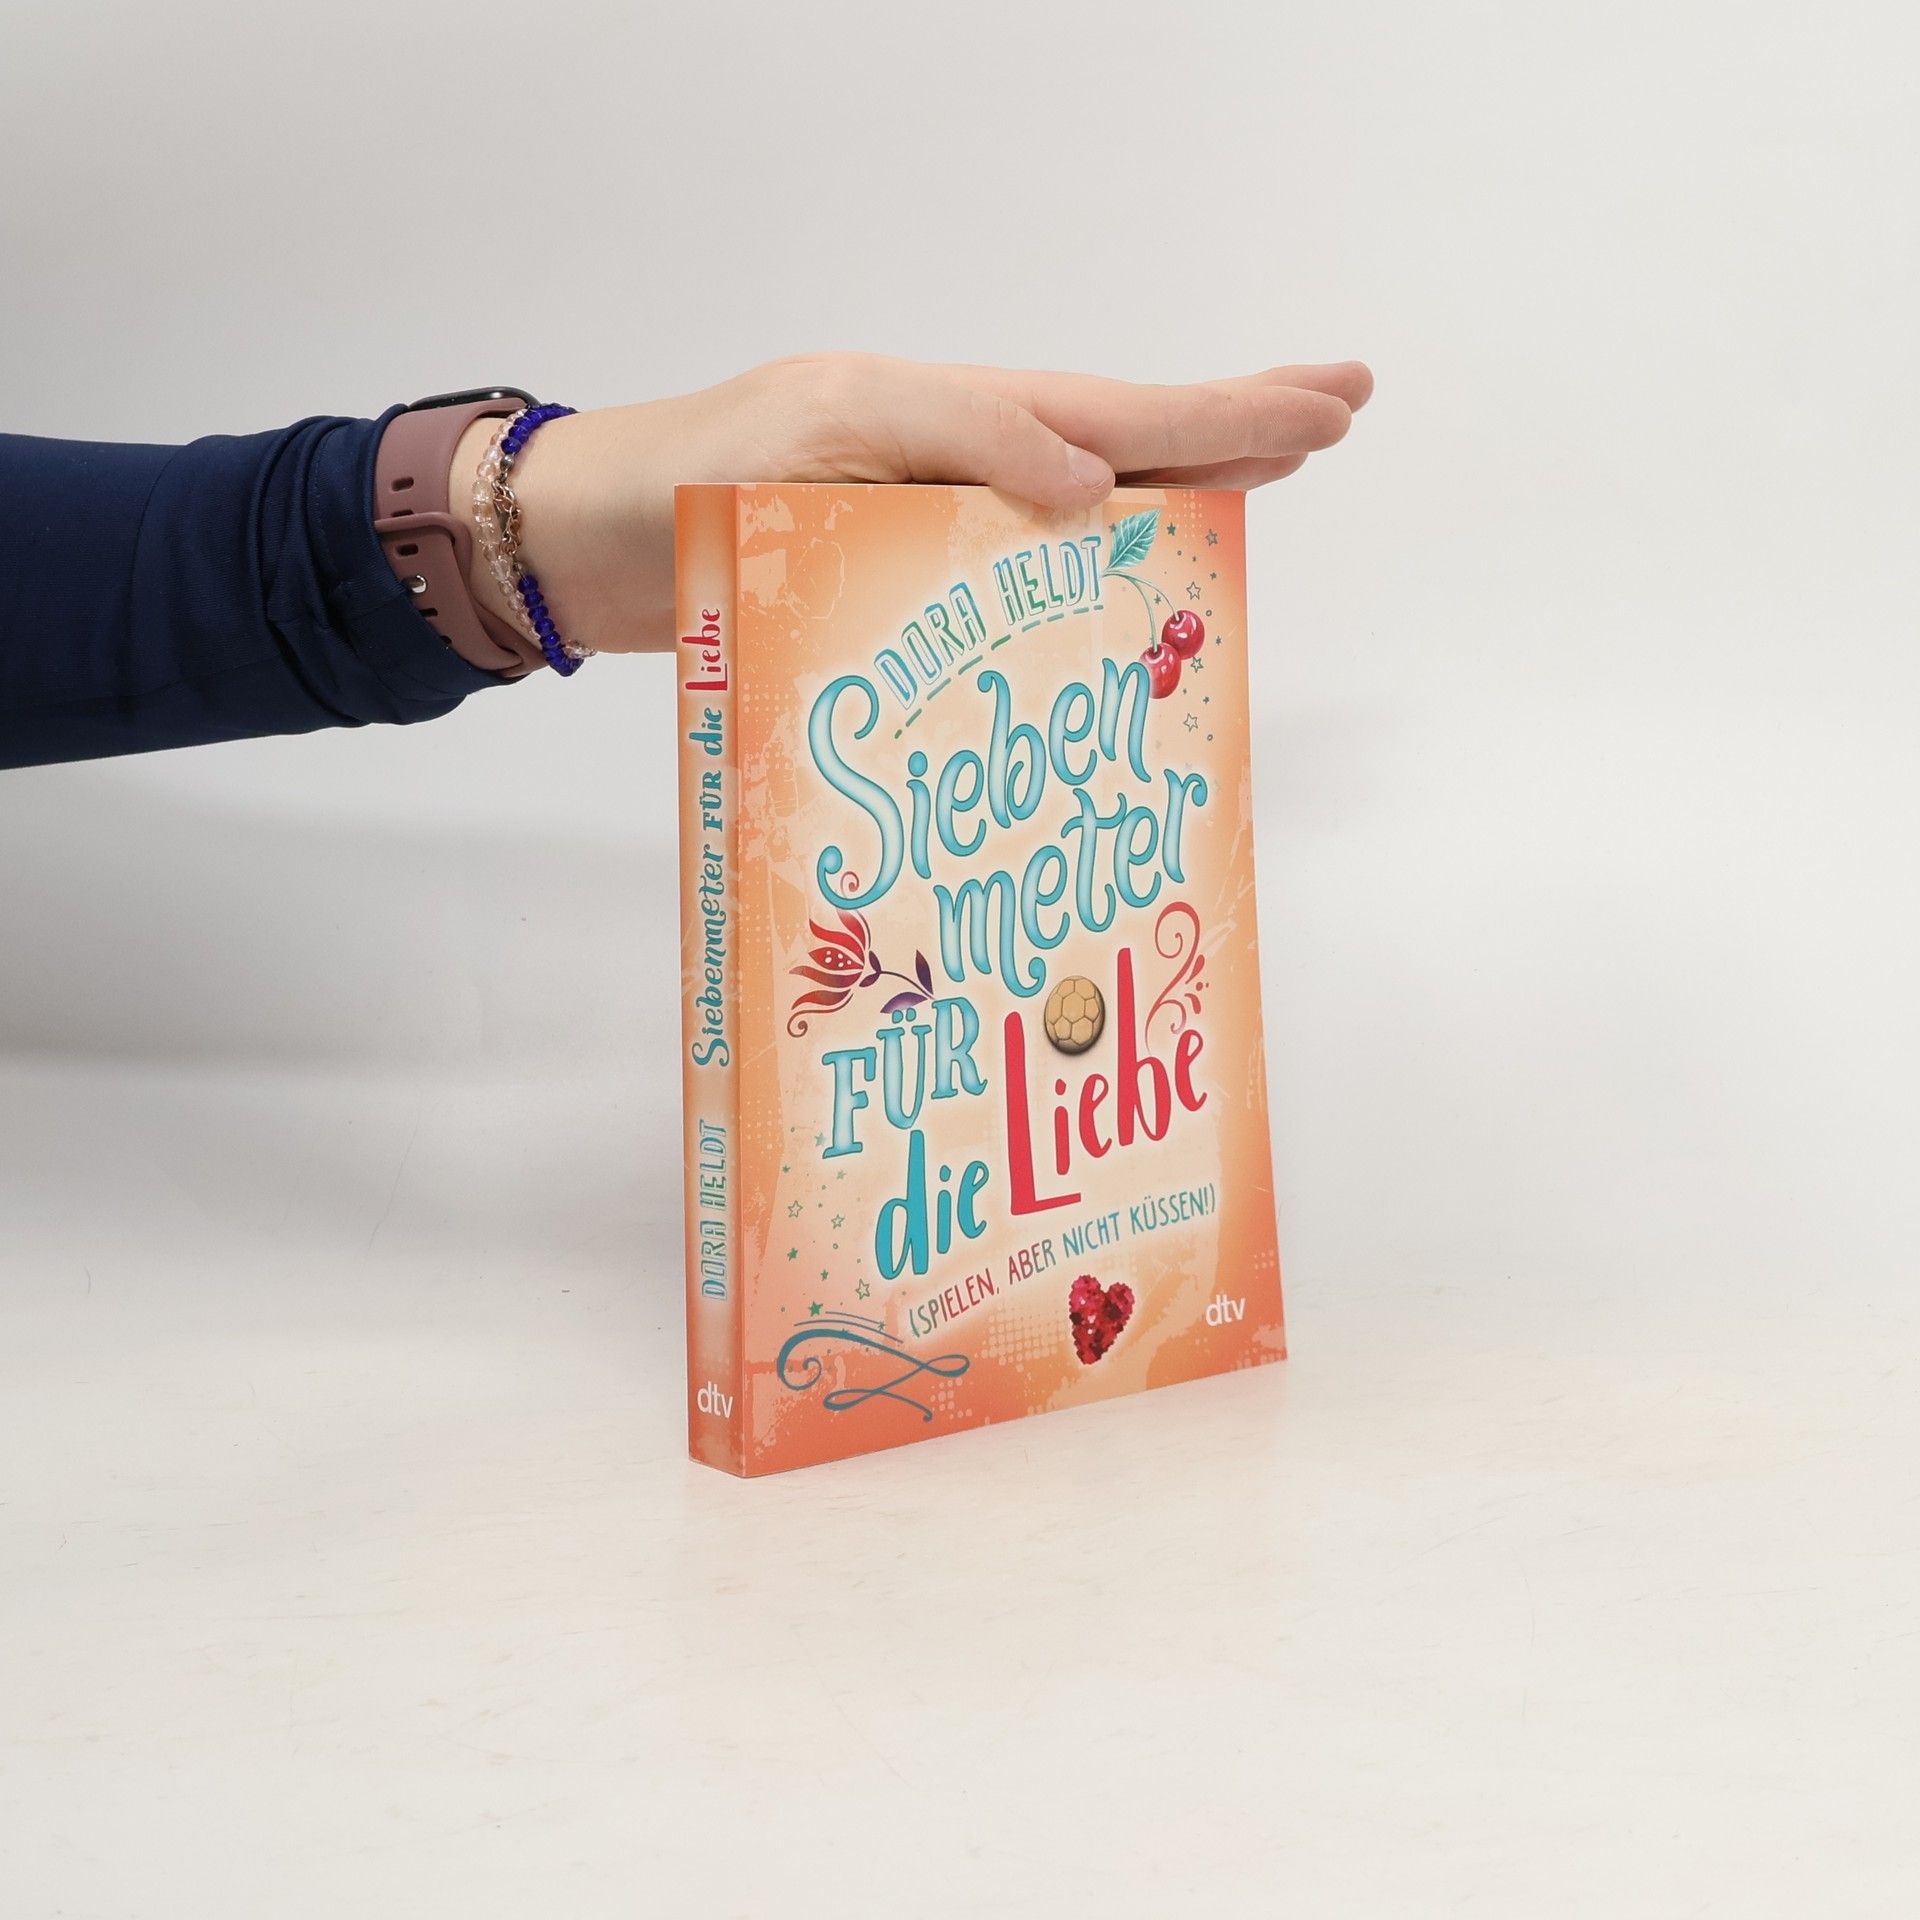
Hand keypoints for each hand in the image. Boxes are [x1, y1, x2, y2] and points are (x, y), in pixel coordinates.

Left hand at [452, 353, 1372, 656]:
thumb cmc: (681, 480)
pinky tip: (1126, 578)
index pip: (1114, 410)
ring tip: (1269, 474)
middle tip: (1337, 417)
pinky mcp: (896, 583)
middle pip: (1118, 442)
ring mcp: (929, 522)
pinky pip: (1016, 578)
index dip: (1225, 414)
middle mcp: (954, 465)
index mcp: (946, 415)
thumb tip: (1095, 474)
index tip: (1329, 402)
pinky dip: (1085, 576)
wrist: (579, 545)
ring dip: (1176, 491)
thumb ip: (960, 440)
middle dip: (1230, 430)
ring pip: (1081, 506)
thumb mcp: (817, 433)